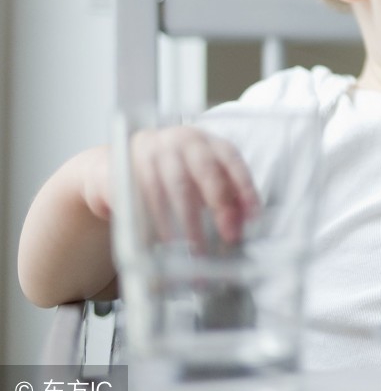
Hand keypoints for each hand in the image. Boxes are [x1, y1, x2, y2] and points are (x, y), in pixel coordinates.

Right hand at [85, 126, 259, 249]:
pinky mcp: (128, 167)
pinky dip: (160, 222)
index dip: (245, 187)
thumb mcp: (200, 178)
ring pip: (177, 188)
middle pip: (206, 171)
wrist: (118, 164)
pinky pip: (147, 198)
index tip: (253, 215)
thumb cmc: (171, 173)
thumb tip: (243, 221)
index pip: (232, 160)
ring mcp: (154, 151)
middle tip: (229, 235)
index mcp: (206, 141)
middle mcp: (182, 140)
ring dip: (190, 222)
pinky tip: (168, 242)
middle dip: (221, 205)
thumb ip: (225, 196)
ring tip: (197, 249)